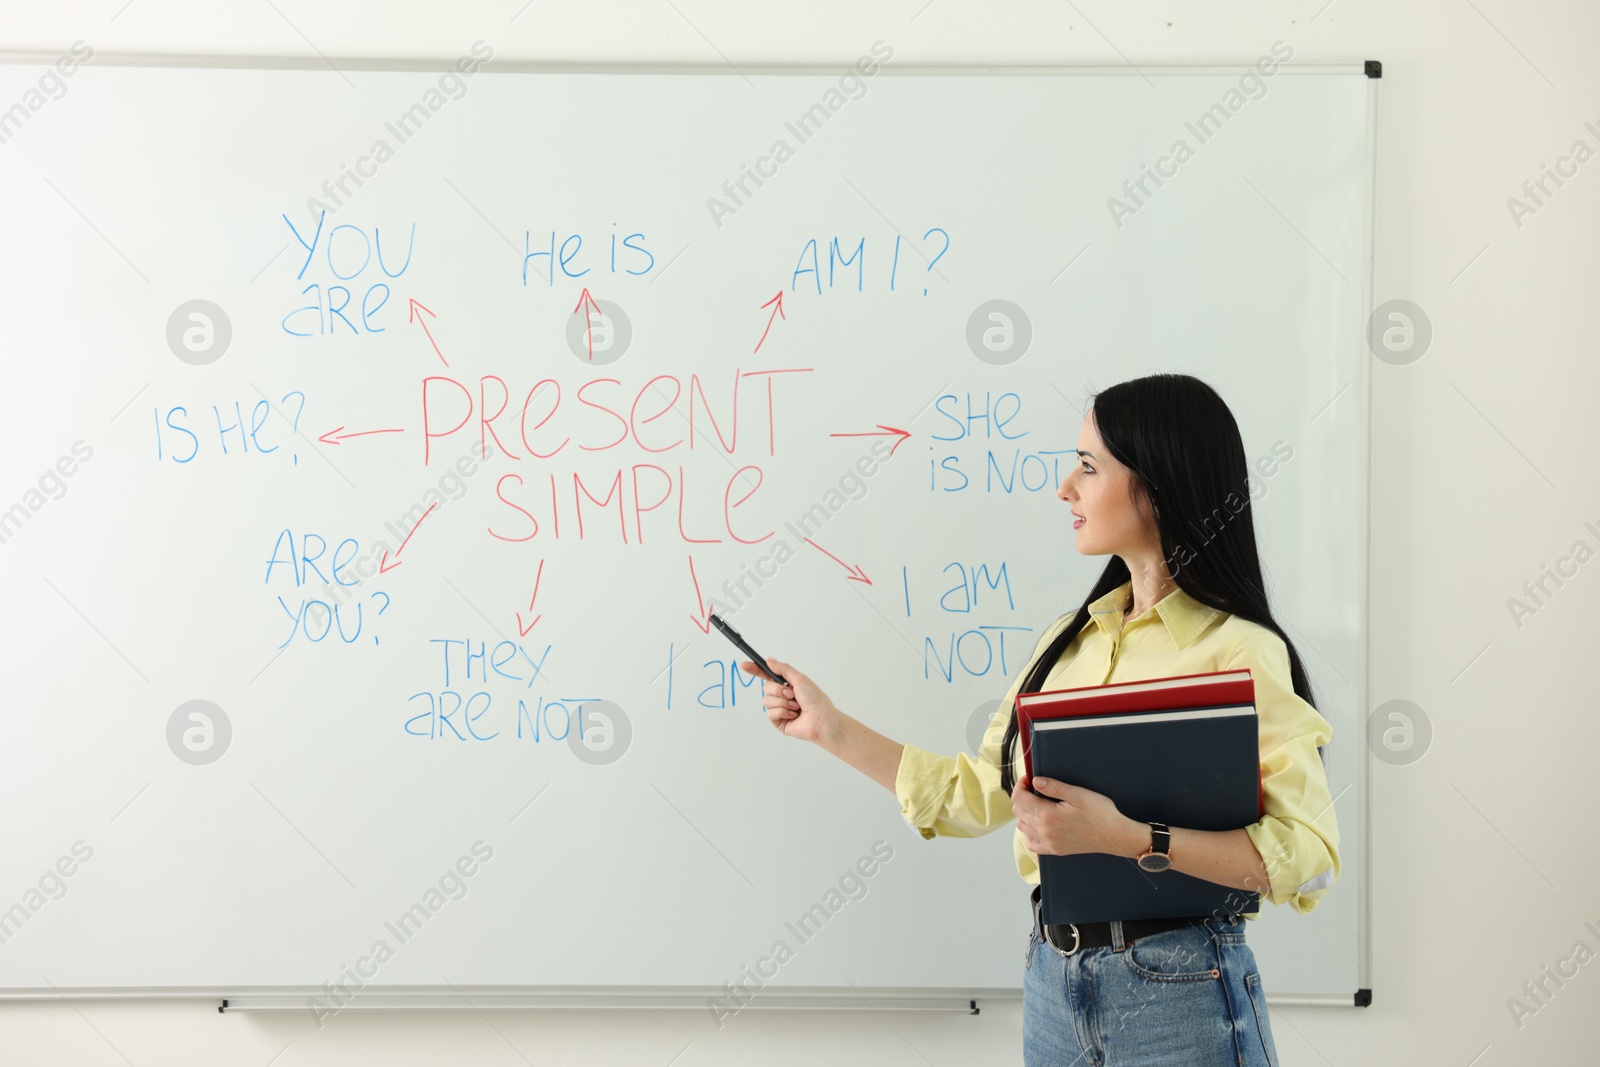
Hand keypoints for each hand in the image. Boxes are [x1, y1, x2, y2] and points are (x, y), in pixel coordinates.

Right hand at [737, 657, 841, 744]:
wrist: (821, 719)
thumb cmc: (816, 700)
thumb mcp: (800, 679)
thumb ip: (783, 669)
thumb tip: (769, 660)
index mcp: (786, 684)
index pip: (766, 675)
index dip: (755, 670)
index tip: (744, 665)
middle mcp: (781, 696)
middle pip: (765, 688)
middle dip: (778, 690)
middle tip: (792, 694)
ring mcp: (779, 708)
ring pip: (766, 701)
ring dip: (782, 702)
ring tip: (795, 706)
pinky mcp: (778, 721)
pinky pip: (770, 714)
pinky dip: (782, 712)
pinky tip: (793, 715)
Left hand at [1011, 776, 1136, 857]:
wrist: (1115, 836)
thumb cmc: (1100, 813)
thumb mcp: (1078, 794)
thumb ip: (1054, 787)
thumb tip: (1035, 781)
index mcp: (1048, 815)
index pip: (1019, 799)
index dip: (1020, 785)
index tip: (1028, 779)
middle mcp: (1044, 831)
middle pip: (1018, 812)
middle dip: (1022, 797)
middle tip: (1035, 789)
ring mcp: (1049, 843)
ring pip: (1022, 827)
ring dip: (1024, 813)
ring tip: (1038, 804)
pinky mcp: (1055, 850)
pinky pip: (1031, 844)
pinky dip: (1029, 833)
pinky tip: (1038, 824)